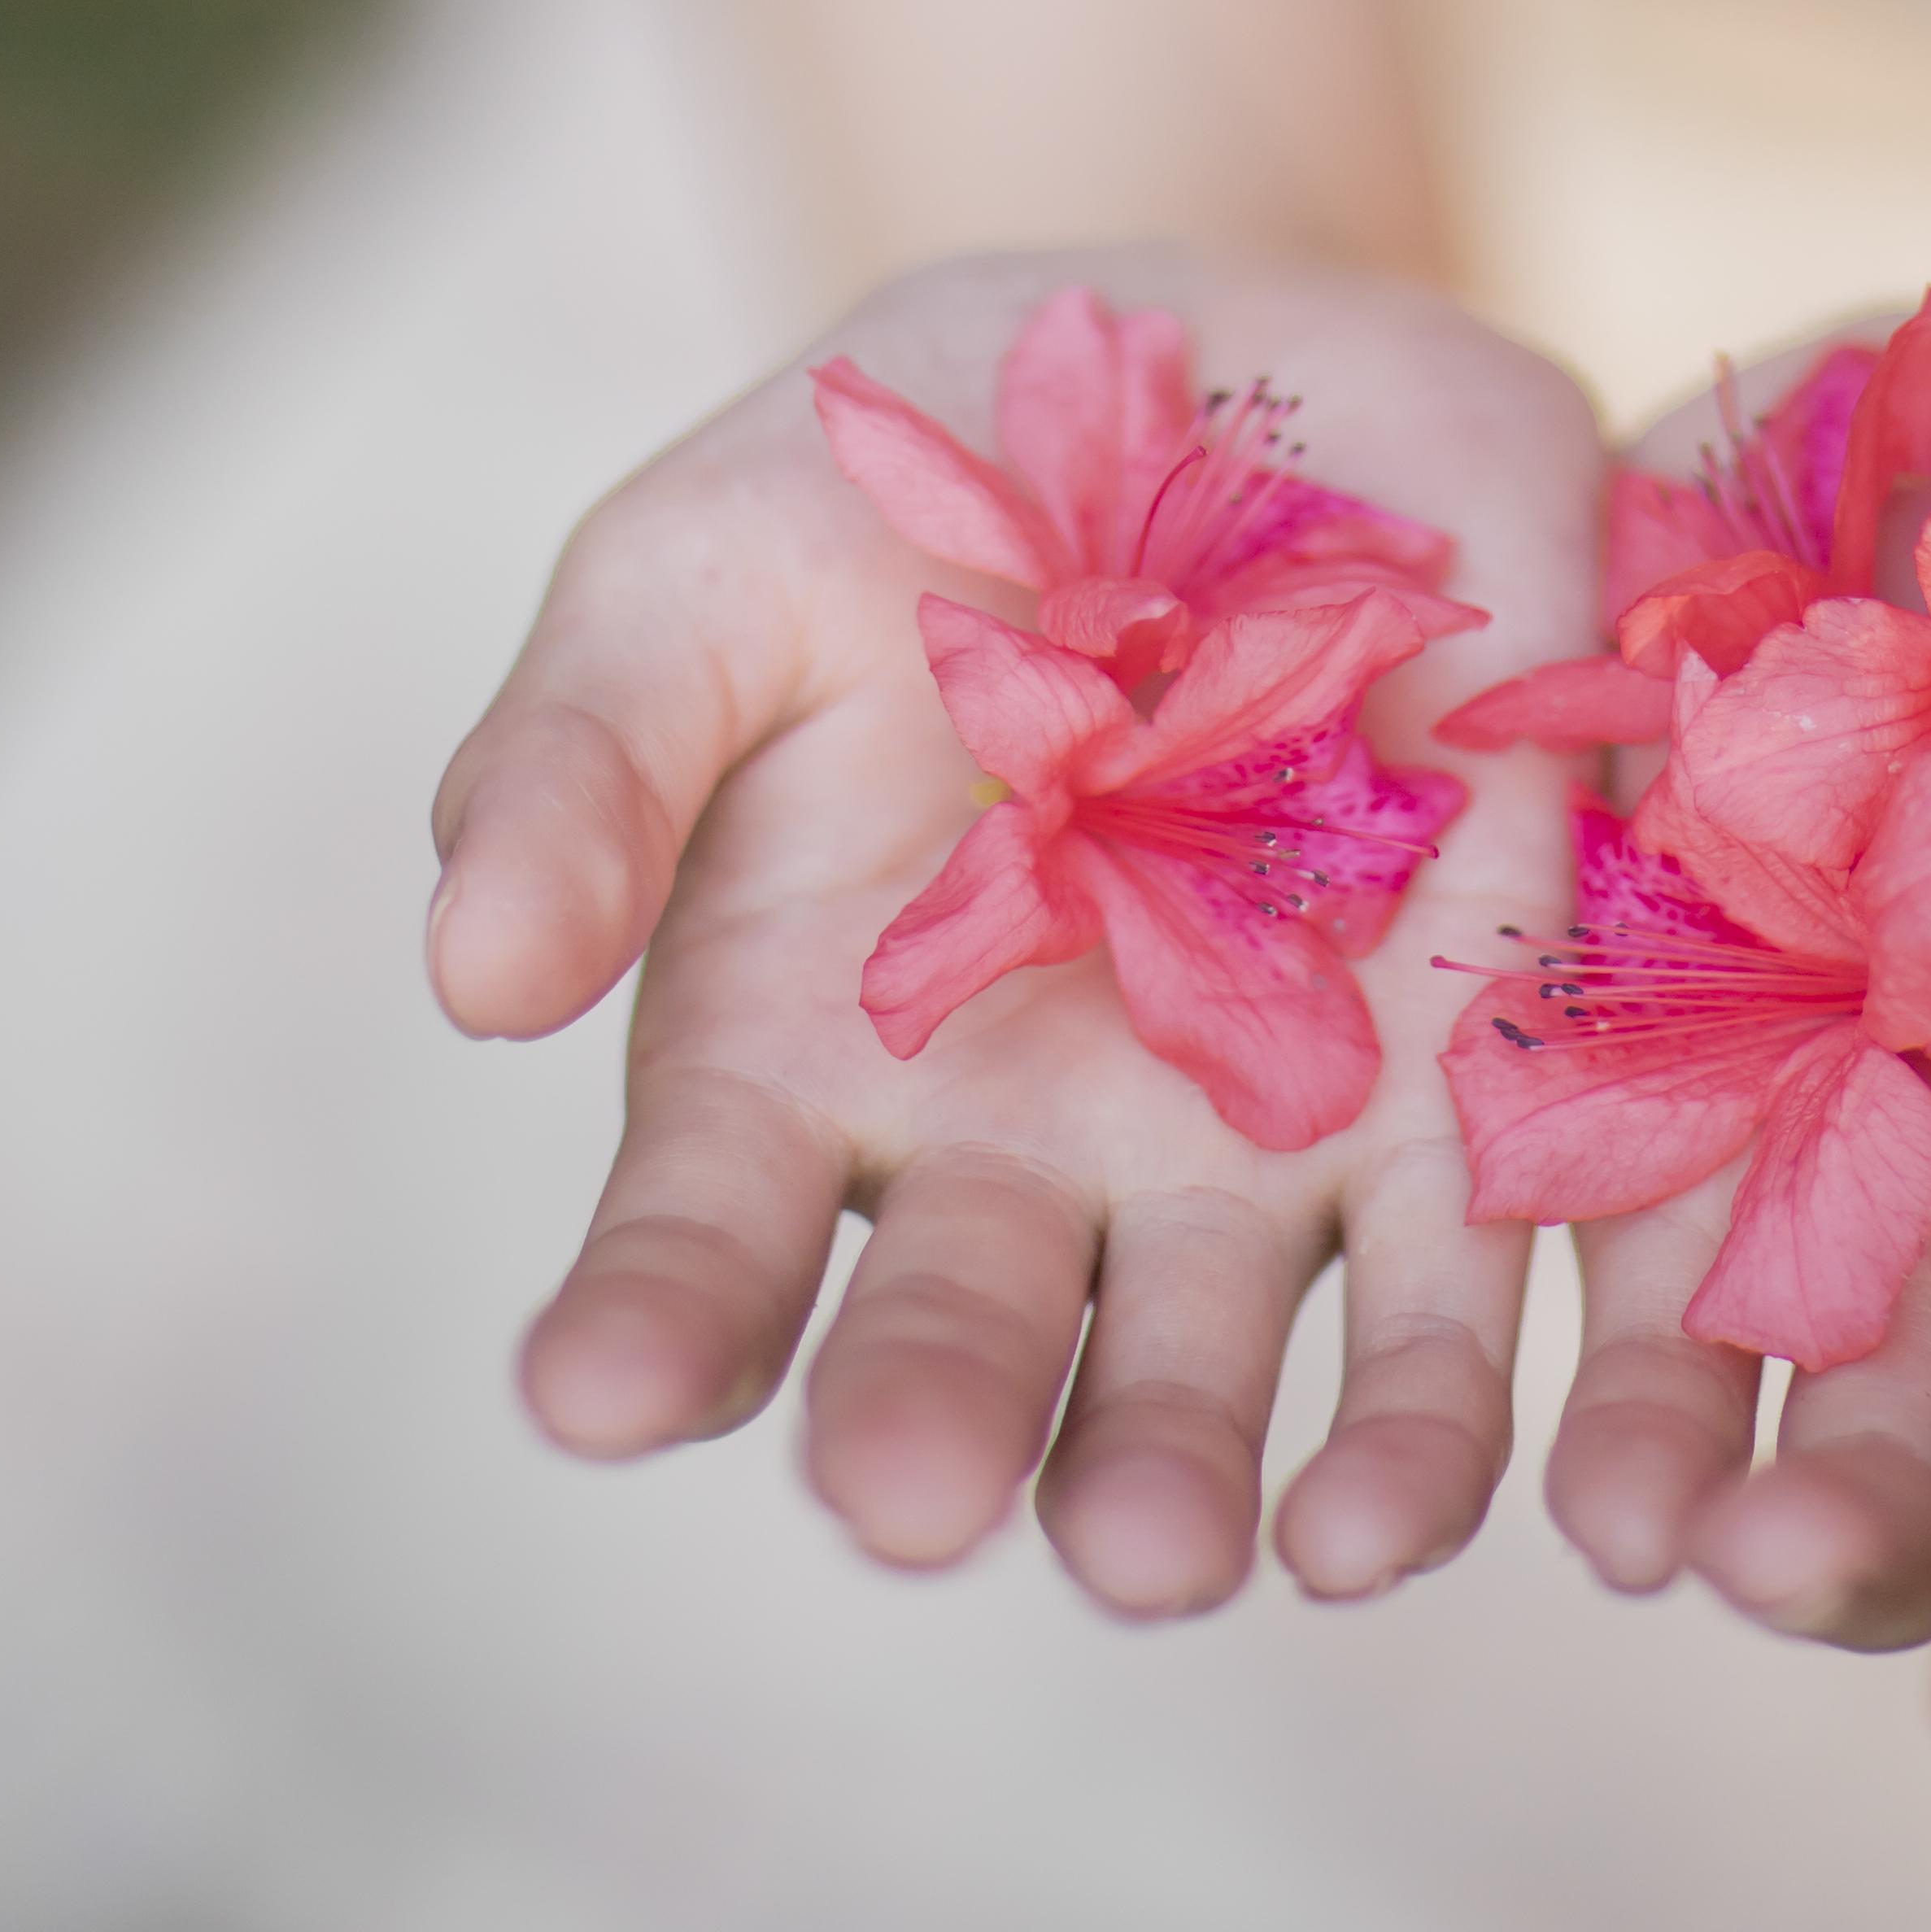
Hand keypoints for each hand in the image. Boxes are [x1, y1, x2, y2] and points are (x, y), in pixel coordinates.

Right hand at [427, 247, 1608, 1616]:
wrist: (1240, 374)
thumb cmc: (909, 486)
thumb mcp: (704, 570)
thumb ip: (590, 758)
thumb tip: (468, 974)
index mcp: (788, 1059)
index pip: (696, 1235)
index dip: (645, 1318)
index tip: (590, 1388)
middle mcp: (1010, 1155)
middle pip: (960, 1338)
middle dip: (931, 1422)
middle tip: (903, 1502)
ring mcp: (1239, 1147)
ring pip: (1202, 1367)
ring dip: (1178, 1474)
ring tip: (1167, 1557)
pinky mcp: (1462, 1096)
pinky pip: (1448, 1296)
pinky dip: (1421, 1420)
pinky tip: (1390, 1515)